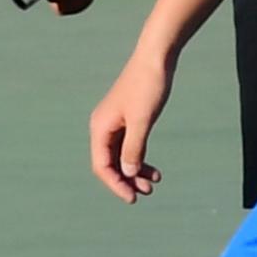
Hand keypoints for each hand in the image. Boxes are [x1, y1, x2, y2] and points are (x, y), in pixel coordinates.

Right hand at [89, 55, 170, 201]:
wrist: (155, 59)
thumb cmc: (148, 86)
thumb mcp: (142, 121)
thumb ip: (134, 148)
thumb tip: (128, 173)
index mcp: (100, 127)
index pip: (101, 165)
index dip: (115, 184)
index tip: (132, 198)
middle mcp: (103, 127)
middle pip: (109, 163)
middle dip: (126, 181)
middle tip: (146, 194)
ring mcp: (115, 123)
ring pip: (120, 156)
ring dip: (134, 172)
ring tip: (153, 185)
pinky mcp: (127, 120)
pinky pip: (129, 146)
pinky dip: (139, 159)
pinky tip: (153, 170)